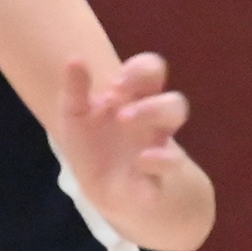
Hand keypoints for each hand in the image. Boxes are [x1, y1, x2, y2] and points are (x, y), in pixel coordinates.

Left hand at [60, 52, 191, 206]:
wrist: (102, 192)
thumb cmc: (94, 148)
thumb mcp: (75, 117)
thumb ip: (74, 90)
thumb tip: (75, 58)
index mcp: (134, 99)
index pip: (151, 71)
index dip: (140, 70)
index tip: (115, 86)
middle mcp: (152, 121)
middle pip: (173, 100)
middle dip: (151, 102)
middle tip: (121, 111)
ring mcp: (159, 147)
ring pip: (176, 126)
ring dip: (154, 115)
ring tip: (126, 122)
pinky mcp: (158, 175)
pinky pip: (170, 166)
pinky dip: (159, 163)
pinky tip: (141, 163)